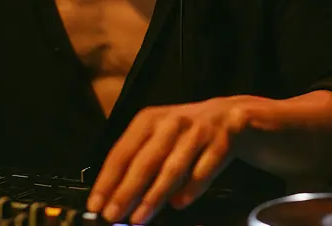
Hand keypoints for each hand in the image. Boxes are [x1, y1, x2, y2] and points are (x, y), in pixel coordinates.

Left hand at [88, 98, 247, 223]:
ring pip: (173, 165)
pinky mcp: (224, 138)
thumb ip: (142, 166)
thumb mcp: (162, 141)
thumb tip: (117, 200)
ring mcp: (199, 129)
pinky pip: (205, 167)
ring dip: (154, 194)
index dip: (108, 179)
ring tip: (139, 217)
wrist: (235, 115)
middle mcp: (172, 121)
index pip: (122, 152)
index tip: (96, 204)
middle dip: (126, 190)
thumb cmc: (189, 134)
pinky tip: (178, 204)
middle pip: (145, 159)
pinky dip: (191, 187)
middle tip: (112, 216)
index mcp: (149, 120)